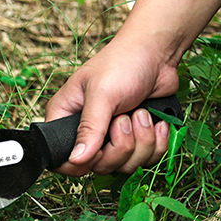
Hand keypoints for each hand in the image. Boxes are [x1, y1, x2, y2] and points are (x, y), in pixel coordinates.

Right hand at [44, 36, 177, 176]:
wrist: (157, 54)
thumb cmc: (122, 63)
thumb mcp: (102, 94)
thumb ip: (90, 128)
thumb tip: (76, 159)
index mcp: (67, 116)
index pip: (63, 159)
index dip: (81, 163)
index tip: (99, 150)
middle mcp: (88, 130)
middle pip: (100, 166)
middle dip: (120, 146)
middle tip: (124, 118)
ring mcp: (113, 136)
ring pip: (125, 165)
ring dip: (141, 141)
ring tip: (141, 113)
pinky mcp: (137, 139)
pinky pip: (147, 160)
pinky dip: (157, 142)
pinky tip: (156, 120)